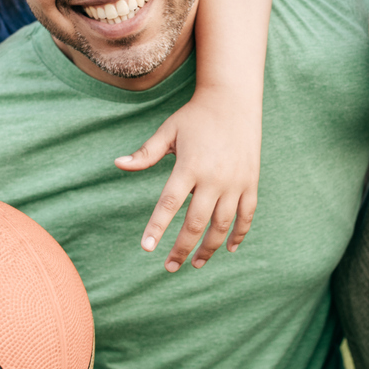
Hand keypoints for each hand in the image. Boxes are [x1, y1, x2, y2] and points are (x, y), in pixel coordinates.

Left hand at [116, 88, 259, 271]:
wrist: (234, 100)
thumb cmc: (196, 116)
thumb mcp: (168, 131)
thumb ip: (146, 153)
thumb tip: (117, 164)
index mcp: (189, 166)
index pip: (169, 204)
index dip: (157, 228)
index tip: (147, 248)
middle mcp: (213, 178)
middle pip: (196, 223)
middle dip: (182, 249)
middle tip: (170, 267)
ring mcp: (235, 182)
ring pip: (222, 225)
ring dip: (209, 248)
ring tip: (197, 264)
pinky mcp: (250, 182)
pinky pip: (247, 215)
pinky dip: (239, 234)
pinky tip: (229, 249)